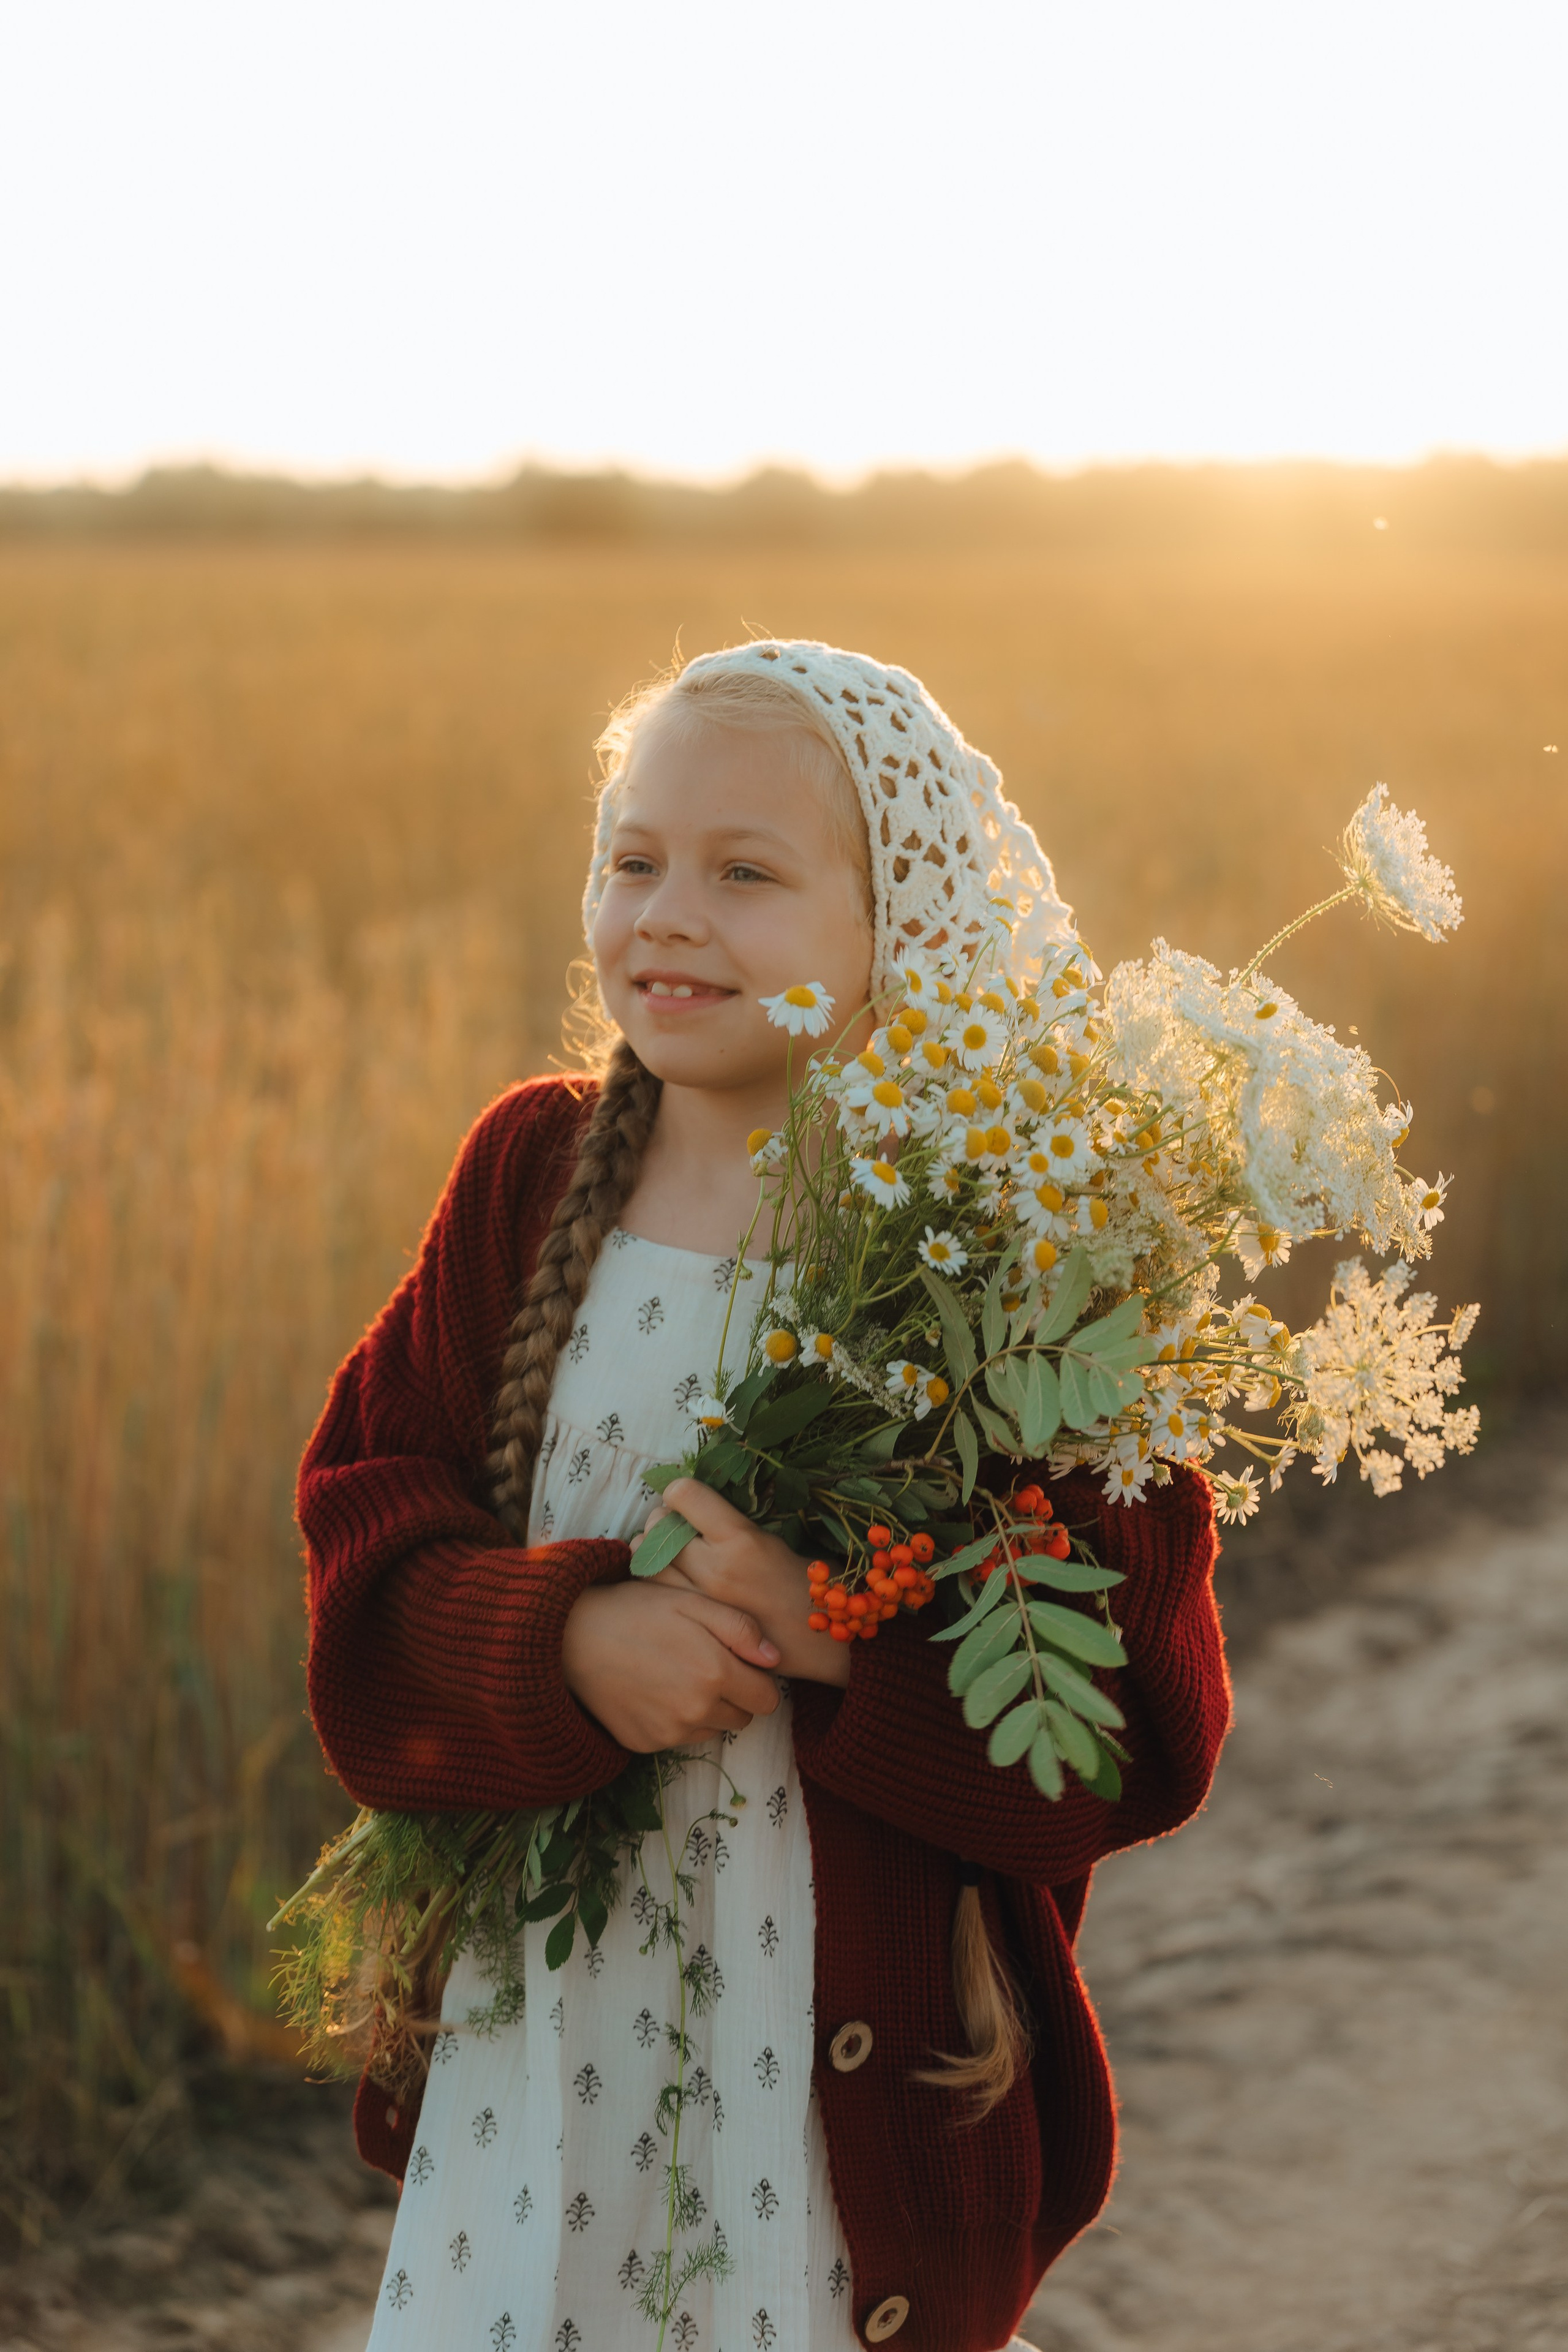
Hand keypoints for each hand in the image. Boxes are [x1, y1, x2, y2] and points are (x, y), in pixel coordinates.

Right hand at [561, 1575, 782, 1752]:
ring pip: (713, 1729)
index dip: (758, 1680)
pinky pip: (679, 1738)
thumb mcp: (692, 1602)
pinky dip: (675, 1719)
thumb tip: (774, 1658)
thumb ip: (740, 1629)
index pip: (768, 1699)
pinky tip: (654, 1689)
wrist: (572, 1637)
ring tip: (677, 1673)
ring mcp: (669, 1733)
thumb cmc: (636, 1610)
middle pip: (743, 1718)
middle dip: (735, 1695)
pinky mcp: (645, 1744)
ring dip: (707, 1709)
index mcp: (715, 1674)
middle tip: (707, 1665)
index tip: (740, 1663)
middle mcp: (696, 1711)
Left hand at [641, 1479, 852, 1688]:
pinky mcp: (696, 1624)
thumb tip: (691, 1503)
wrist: (823, 1642)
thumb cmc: (808, 1582)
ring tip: (669, 1551)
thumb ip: (732, 1524)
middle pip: (658, 1526)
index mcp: (741, 1540)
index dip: (679, 1491)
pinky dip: (655, 1579)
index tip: (685, 1497)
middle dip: (663, 1519)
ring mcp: (701, 1601)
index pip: (684, 1496)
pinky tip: (670, 1579)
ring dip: (652, 1549)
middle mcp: (715, 1569)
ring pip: (648, 1560)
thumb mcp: (776, 1540)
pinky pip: (655, 1593)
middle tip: (676, 1524)